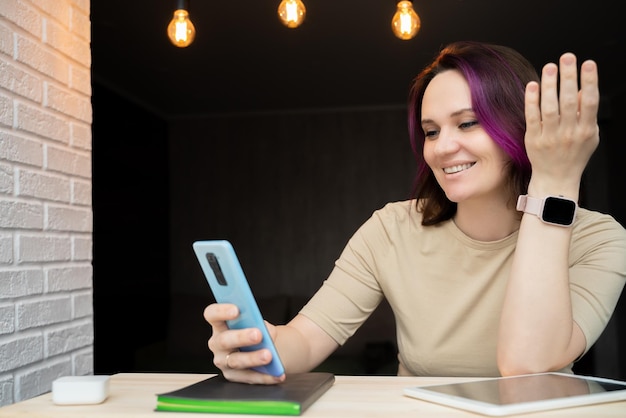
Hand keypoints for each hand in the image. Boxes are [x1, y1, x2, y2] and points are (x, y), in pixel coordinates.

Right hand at [203, 303, 284, 383]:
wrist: (264, 346)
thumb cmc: (256, 329)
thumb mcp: (257, 322)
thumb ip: (259, 323)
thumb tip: (266, 332)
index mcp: (219, 324)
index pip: (212, 314)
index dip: (221, 311)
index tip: (236, 309)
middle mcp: (217, 343)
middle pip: (224, 340)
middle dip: (241, 337)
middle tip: (258, 334)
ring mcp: (223, 361)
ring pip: (236, 361)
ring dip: (253, 358)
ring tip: (269, 355)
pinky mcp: (233, 376)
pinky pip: (248, 377)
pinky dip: (265, 376)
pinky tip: (277, 373)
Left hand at [524, 52, 599, 197]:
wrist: (556, 179)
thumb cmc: (574, 155)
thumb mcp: (590, 136)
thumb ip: (587, 113)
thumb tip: (583, 89)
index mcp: (586, 130)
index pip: (590, 102)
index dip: (589, 81)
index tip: (588, 63)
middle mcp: (569, 133)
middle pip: (569, 101)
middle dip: (568, 77)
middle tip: (567, 58)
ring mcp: (550, 137)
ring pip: (549, 107)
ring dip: (549, 85)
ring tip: (550, 67)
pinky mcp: (534, 139)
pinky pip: (532, 117)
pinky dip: (532, 101)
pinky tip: (533, 85)